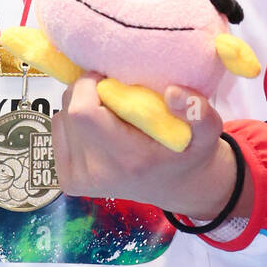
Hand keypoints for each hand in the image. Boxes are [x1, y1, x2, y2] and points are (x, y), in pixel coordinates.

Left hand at [50, 72, 251, 220]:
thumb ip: (199, 112)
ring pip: (61, 117)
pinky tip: (99, 129)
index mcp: (126, 159)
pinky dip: (74, 123)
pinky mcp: (68, 181)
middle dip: (88, 91)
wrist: (179, 188)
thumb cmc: (190, 153)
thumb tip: (173, 92)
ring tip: (111, 114)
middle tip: (116, 94)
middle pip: (69, 108)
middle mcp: (96, 174)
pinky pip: (58, 132)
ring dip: (81, 106)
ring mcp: (78, 180)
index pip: (82, 111)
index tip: (114, 78)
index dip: (91, 83)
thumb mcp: (207, 133)